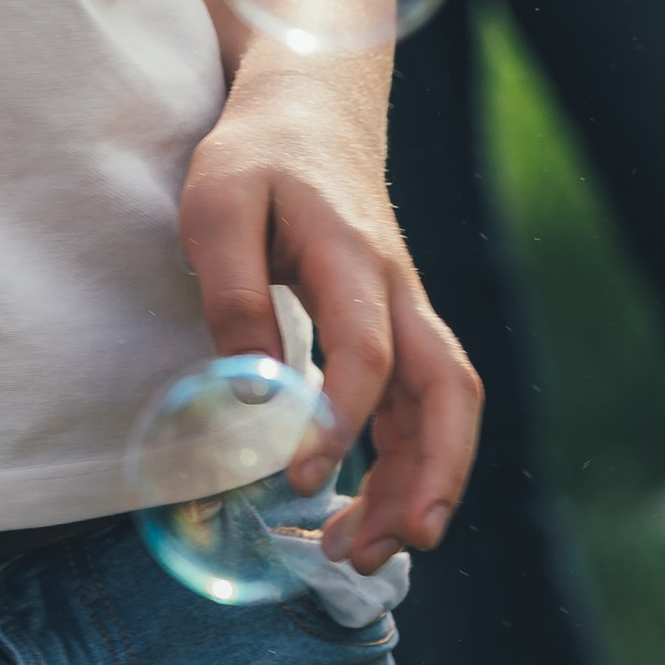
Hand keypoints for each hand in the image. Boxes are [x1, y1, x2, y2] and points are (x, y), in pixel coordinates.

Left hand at [177, 57, 481, 576]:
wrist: (311, 111)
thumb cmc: (256, 157)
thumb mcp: (215, 205)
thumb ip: (231, 293)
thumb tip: (251, 391)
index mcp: (354, 255)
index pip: (368, 350)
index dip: (342, 418)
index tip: (302, 476)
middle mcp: (399, 290)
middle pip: (449, 390)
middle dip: (434, 474)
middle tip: (394, 546)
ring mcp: (407, 312)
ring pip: (444, 409)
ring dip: (419, 486)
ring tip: (360, 553)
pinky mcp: (397, 333)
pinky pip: (420, 408)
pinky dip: (404, 466)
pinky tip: (364, 513)